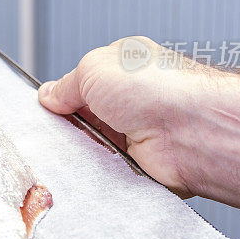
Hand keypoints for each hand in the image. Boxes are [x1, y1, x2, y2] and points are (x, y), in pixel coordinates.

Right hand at [37, 36, 216, 197]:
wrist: (193, 131)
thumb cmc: (157, 88)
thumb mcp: (94, 68)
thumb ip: (67, 84)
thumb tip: (49, 95)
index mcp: (124, 69)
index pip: (82, 85)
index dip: (62, 96)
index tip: (47, 107)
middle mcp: (132, 101)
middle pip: (84, 118)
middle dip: (69, 124)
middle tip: (61, 127)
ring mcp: (136, 134)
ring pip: (91, 146)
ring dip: (83, 147)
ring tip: (84, 144)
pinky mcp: (138, 166)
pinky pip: (104, 171)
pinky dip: (96, 170)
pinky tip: (96, 163)